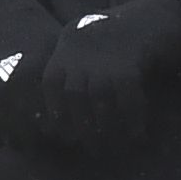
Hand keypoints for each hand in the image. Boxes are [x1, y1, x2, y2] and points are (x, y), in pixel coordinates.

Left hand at [14, 1, 169, 141]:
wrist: (120, 30)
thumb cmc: (86, 60)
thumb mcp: (63, 69)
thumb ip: (53, 95)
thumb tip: (43, 131)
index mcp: (58, 67)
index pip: (51, 95)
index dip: (57, 120)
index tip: (66, 139)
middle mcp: (79, 65)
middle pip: (76, 99)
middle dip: (82, 126)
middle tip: (92, 149)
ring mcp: (103, 65)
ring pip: (100, 100)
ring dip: (107, 126)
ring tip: (113, 145)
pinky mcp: (127, 67)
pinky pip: (128, 96)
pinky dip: (133, 116)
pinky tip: (137, 132)